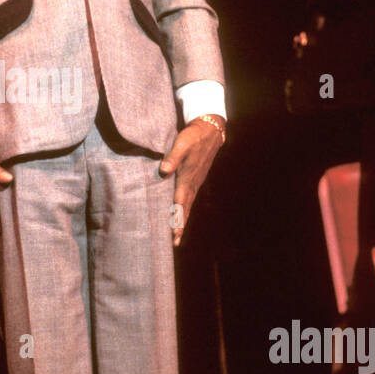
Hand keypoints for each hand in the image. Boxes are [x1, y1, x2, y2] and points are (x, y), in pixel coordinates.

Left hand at [159, 118, 222, 246]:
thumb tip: (164, 171)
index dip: (177, 219)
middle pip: (186, 208)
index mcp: (187, 178)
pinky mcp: (196, 178)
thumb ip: (172, 157)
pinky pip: (189, 197)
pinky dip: (185, 208)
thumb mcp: (181, 143)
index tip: (174, 234)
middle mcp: (193, 183)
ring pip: (188, 204)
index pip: (181, 203)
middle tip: (175, 242)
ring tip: (177, 234)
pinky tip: (181, 212)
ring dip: (183, 219)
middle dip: (180, 225)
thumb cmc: (193, 136)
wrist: (210, 130)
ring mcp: (196, 181)